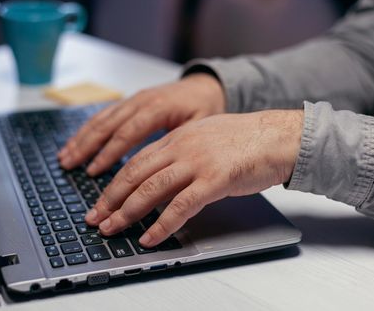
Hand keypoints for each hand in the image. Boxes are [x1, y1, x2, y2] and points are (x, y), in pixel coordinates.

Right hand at [58, 73, 224, 174]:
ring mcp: (133, 100)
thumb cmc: (205, 108)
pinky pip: (104, 114)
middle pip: (107, 124)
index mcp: (157, 107)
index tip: (94, 171)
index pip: (127, 132)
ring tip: (65, 158)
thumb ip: (179, 144)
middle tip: (68, 165)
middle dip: (86, 146)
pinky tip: (75, 143)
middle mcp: (141, 101)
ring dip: (81, 138)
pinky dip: (87, 129)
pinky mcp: (130, 102)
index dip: (109, 153)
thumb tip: (162, 173)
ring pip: (101, 118)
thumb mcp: (200, 126)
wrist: (205, 85)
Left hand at [85, 109, 303, 246]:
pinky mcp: (214, 180)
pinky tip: (150, 237)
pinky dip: (162, 224)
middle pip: (135, 174)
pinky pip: (181, 206)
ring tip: (111, 229)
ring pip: (151, 189)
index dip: (113, 184)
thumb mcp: (204, 137)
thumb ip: (180, 151)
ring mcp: (197, 162)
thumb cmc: (245, 140)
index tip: (100, 201)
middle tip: (95, 219)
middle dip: (111, 199)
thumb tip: (161, 172)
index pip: (136, 161)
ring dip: (127, 212)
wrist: (278, 136)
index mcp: (177, 138)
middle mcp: (181, 147)